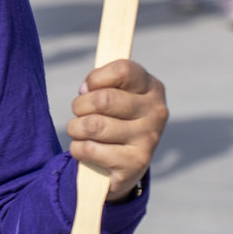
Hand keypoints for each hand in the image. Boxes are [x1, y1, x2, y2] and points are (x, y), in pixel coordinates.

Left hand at [68, 60, 167, 200]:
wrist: (123, 163)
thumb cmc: (112, 119)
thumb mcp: (112, 94)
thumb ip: (101, 83)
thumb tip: (86, 88)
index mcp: (152, 88)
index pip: (123, 70)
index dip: (95, 78)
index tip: (89, 89)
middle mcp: (156, 111)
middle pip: (103, 99)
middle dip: (79, 106)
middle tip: (80, 113)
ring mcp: (149, 138)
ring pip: (93, 125)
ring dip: (75, 128)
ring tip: (81, 132)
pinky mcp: (137, 163)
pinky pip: (89, 149)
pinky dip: (77, 149)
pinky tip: (86, 150)